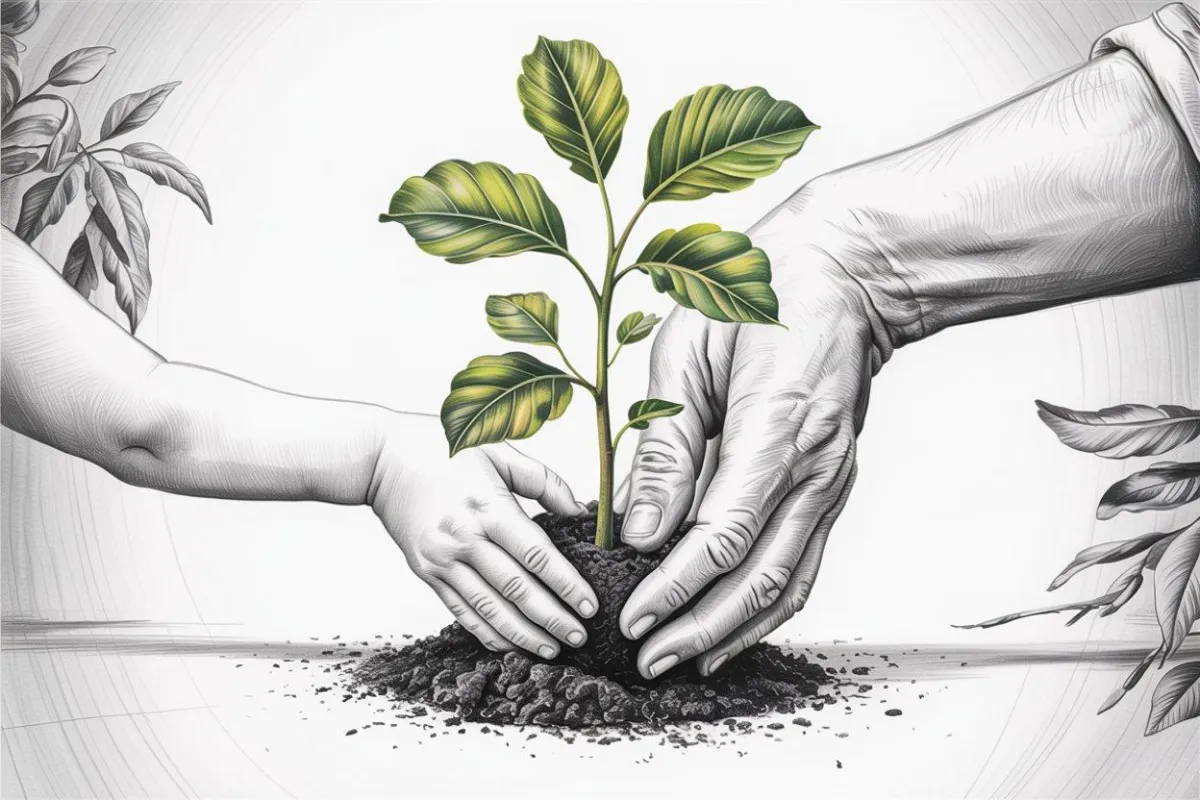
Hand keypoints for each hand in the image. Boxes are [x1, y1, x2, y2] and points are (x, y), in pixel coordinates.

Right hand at [369, 415, 597, 656]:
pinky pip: (462, 611)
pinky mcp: (427, 573)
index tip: (590, 605)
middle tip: (580, 637)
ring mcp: (442, 560)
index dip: (566, 585)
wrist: (382, 460)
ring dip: (523, 635)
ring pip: (489, 608)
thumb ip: (543, 481)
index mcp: (488, 507)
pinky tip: (511, 645)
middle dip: (552, 618)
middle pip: (516, 589)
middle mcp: (464, 539)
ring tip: (552, 649)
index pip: (535, 555)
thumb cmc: (444, 450)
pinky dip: (487, 632)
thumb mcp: (498, 451)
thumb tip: (578, 510)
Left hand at [616, 196, 889, 677]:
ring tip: (683, 662)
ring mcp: (832, 483)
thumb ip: (665, 447)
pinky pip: (801, 564)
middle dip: (698, 629)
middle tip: (647, 661)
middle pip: (757, 578)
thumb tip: (640, 531)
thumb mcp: (689, 354)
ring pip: (787, 585)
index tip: (632, 616)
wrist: (847, 275)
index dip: (674, 587)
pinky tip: (730, 627)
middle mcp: (815, 469)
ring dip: (734, 632)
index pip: (721, 535)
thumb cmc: (762, 297)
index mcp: (776, 427)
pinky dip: (766, 608)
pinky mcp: (833, 489)